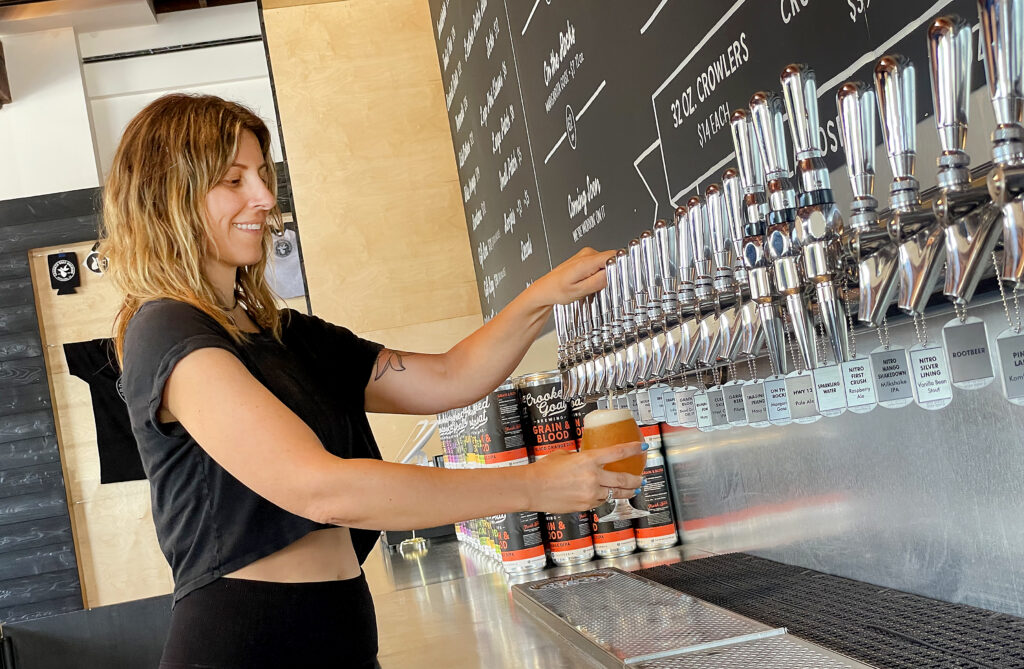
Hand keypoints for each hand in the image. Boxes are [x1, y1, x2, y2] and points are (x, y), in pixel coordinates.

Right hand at [524, 441, 644, 513]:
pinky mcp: (586, 505)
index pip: (618, 452)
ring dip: (626, 492)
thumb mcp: (564, 455)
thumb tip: (586, 459)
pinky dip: (605, 498)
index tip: (643, 447)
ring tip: (632, 490)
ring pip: (615, 494)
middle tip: (642, 478)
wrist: (531, 488)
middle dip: (636, 479)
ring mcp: (590, 493)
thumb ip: (580, 457)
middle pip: (623, 479)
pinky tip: (606, 496)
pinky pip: (601, 501)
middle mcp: (593, 477)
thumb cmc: (543, 470)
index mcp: (588, 460)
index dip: (633, 448)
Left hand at [527, 247, 615, 306]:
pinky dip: (599, 273)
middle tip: (601, 287)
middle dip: (612, 274)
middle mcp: (588, 253)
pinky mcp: (586, 258)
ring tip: (592, 286)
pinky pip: (600, 264)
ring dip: (605, 275)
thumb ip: (599, 281)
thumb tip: (614, 273)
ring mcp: (587, 254)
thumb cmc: (557, 290)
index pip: (615, 256)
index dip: (621, 267)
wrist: (546, 288)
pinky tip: (589, 282)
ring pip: (607, 263)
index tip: (620, 278)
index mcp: (587, 260)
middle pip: (612, 260)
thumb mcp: (580, 291)